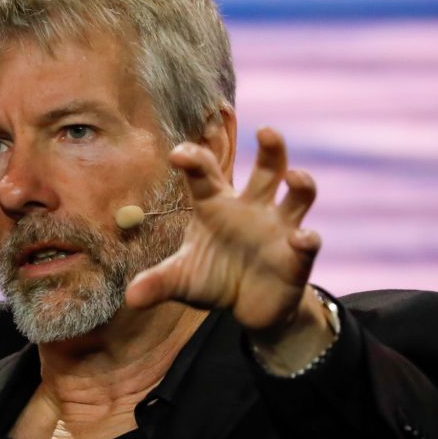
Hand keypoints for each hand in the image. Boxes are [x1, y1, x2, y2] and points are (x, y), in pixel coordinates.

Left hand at [126, 127, 332, 368]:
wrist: (249, 308)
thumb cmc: (214, 279)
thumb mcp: (183, 280)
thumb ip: (159, 283)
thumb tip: (130, 297)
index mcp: (216, 205)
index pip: (206, 174)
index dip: (194, 159)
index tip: (178, 154)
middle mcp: (252, 208)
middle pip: (267, 169)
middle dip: (271, 148)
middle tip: (264, 130)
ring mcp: (279, 228)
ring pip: (298, 194)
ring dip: (301, 182)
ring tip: (295, 176)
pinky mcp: (297, 256)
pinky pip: (307, 242)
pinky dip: (306, 240)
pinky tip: (300, 239)